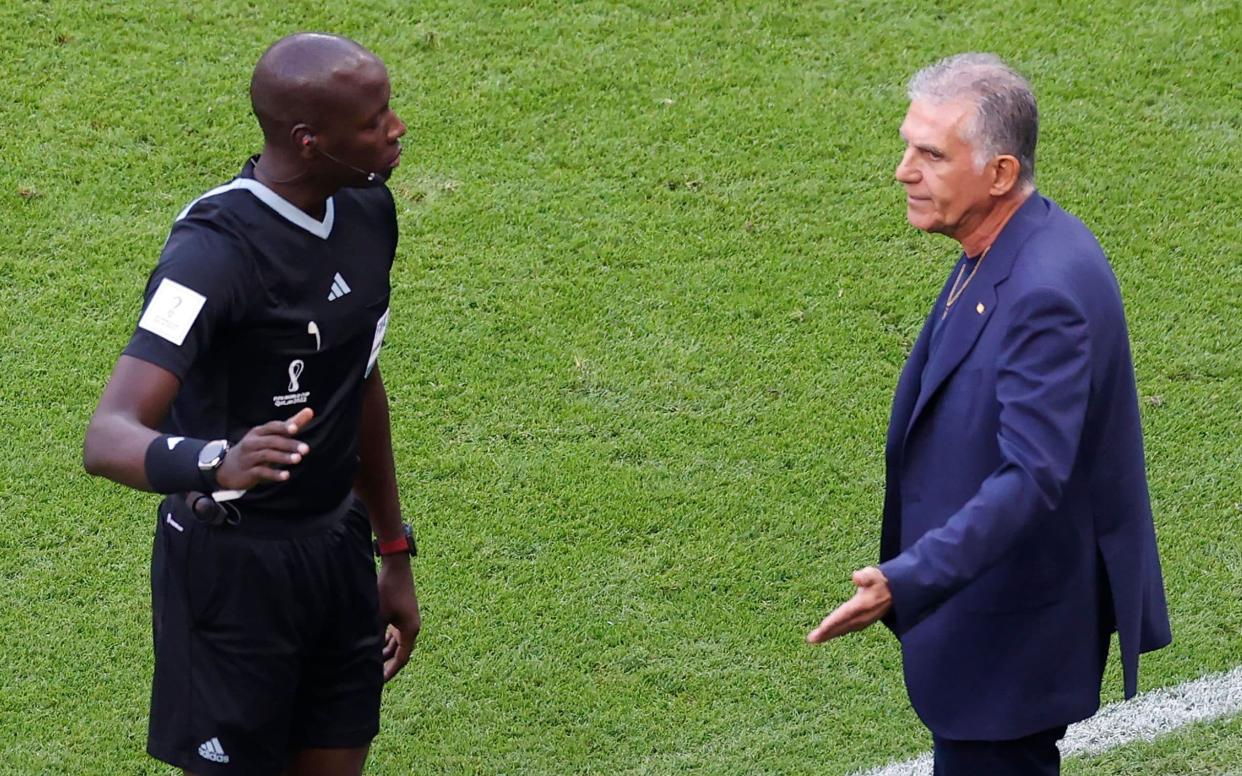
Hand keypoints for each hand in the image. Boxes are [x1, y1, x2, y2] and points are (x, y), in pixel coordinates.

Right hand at [215, 408, 313, 490]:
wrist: (228, 468)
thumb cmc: (255, 448)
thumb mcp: (270, 435)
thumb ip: (291, 424)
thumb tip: (310, 411)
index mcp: (259, 432)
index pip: (271, 427)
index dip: (283, 427)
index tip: (296, 428)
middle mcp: (252, 443)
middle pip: (271, 441)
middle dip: (289, 444)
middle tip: (306, 449)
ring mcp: (249, 457)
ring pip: (266, 455)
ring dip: (283, 457)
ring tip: (298, 459)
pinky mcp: (248, 472)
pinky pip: (261, 472)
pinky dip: (274, 474)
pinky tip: (286, 475)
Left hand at [377, 555, 419, 681]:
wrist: (396, 565)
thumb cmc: (388, 589)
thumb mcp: (378, 614)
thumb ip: (374, 634)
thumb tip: (366, 652)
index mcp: (410, 630)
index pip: (401, 659)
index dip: (390, 672)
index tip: (379, 683)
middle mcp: (411, 627)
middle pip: (399, 653)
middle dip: (386, 664)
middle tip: (372, 676)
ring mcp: (407, 620)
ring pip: (396, 644)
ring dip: (384, 653)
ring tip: (369, 662)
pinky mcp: (402, 613)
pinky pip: (394, 634)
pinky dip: (384, 641)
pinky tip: (372, 644)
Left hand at [806, 566, 892, 643]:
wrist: (896, 592)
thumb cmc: (881, 582)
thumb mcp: (874, 575)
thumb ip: (865, 576)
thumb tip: (856, 576)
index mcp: (862, 605)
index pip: (844, 615)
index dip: (832, 622)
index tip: (821, 628)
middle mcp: (861, 616)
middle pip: (841, 626)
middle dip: (826, 633)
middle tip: (811, 639)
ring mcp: (862, 621)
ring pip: (842, 629)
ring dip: (829, 635)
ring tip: (815, 639)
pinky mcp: (862, 623)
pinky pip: (846, 629)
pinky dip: (836, 632)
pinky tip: (828, 634)